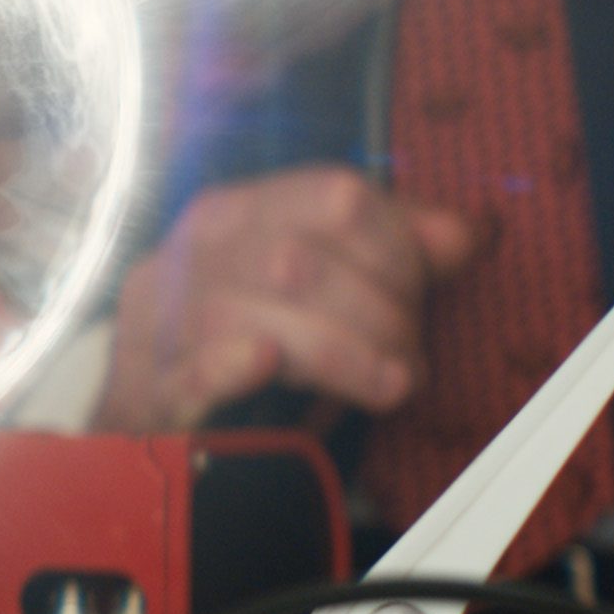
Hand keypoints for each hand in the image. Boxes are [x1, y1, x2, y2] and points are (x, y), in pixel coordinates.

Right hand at [91, 164, 482, 431]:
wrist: (142, 418)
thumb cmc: (239, 342)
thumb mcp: (313, 285)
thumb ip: (387, 252)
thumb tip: (470, 231)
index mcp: (235, 212)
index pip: (332, 196)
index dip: (397, 245)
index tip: (425, 293)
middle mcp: (193, 254)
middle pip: (301, 256)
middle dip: (378, 310)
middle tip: (411, 356)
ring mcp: (163, 320)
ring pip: (259, 316)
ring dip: (344, 353)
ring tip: (390, 384)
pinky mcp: (149, 391)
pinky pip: (191, 368)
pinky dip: (234, 364)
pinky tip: (268, 366)